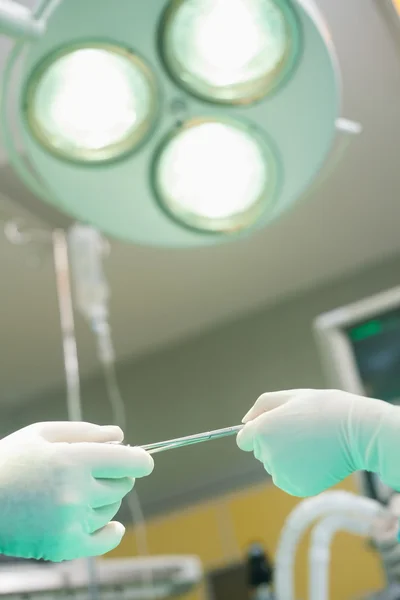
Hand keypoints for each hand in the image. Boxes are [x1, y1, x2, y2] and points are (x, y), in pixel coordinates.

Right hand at [0, 422, 152, 560]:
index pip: (129, 462)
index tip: (143, 460)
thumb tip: (120, 436)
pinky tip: (114, 526)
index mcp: (72, 460)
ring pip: (111, 508)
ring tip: (80, 490)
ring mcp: (69, 522)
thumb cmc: (10, 460)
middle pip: (122, 484)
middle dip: (118, 474)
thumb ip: (86, 432)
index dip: (141, 460)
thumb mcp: (43, 433)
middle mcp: (75, 492)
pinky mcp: (62, 546)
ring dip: (105, 498)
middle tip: (100, 470)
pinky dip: (111, 533)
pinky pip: (101, 541)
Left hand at [237, 389, 397, 497]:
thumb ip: (262, 406)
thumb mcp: (291, 396)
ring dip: (286, 459)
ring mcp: (282, 473)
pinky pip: (288, 480)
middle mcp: (268, 454)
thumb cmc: (325, 408)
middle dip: (274, 443)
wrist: (358, 431)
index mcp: (263, 430)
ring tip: (311, 445)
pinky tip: (316, 459)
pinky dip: (298, 472)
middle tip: (302, 432)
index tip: (277, 427)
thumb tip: (245, 422)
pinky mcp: (296, 487)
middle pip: (261, 452)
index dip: (259, 432)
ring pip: (275, 467)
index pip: (244, 439)